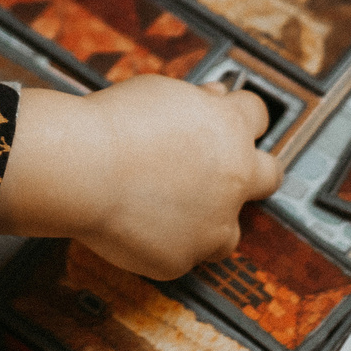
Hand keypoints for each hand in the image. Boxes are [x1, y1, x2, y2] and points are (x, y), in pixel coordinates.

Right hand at [0, 76, 282, 278]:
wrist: (81, 169)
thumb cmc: (112, 125)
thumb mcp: (162, 92)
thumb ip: (197, 102)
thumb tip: (215, 99)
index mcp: (230, 128)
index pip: (257, 116)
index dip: (240, 117)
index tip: (228, 122)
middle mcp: (234, 178)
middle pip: (270, 175)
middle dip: (252, 172)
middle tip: (224, 172)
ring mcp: (213, 224)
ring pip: (229, 230)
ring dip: (209, 220)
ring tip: (170, 208)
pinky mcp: (183, 258)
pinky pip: (183, 253)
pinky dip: (166, 242)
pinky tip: (139, 224)